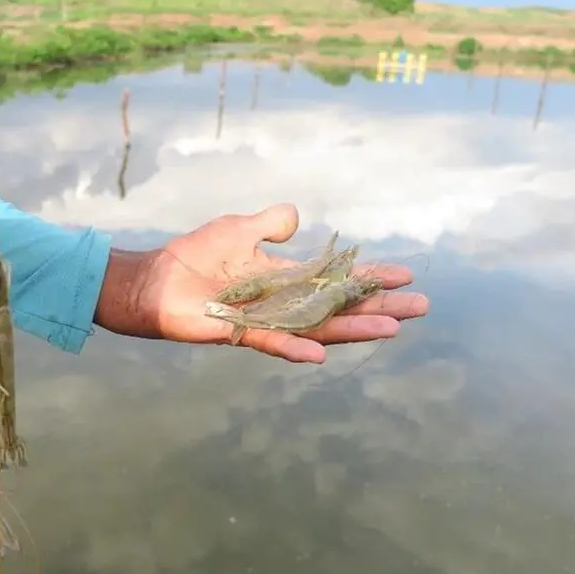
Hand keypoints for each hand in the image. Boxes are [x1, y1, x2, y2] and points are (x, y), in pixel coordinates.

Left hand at [97, 204, 428, 362]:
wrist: (154, 282)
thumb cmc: (193, 257)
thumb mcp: (238, 228)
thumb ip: (270, 224)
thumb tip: (298, 219)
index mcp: (286, 279)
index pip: (337, 280)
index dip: (370, 278)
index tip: (406, 276)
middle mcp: (283, 303)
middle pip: (340, 307)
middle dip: (379, 307)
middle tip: (420, 309)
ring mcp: (265, 321)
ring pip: (317, 327)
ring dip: (353, 329)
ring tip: (391, 329)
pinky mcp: (239, 333)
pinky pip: (273, 342)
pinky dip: (296, 348)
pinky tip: (323, 353)